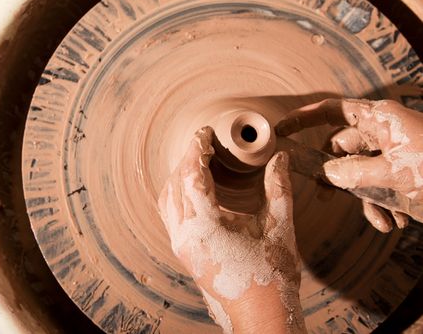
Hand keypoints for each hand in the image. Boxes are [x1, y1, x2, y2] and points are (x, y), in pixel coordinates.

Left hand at [158, 127, 304, 333]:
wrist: (261, 314)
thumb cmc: (272, 276)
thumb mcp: (280, 228)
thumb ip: (279, 188)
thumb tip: (279, 157)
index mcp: (206, 225)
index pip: (191, 174)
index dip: (197, 148)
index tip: (205, 133)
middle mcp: (186, 235)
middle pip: (176, 183)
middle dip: (188, 159)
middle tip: (204, 143)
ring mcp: (181, 245)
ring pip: (168, 199)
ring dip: (179, 176)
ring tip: (197, 162)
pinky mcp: (183, 252)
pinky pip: (170, 215)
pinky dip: (178, 194)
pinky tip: (194, 189)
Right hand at [276, 98, 422, 231]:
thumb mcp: (393, 174)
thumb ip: (351, 173)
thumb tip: (326, 175)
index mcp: (380, 119)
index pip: (332, 111)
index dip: (304, 118)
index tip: (281, 129)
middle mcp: (384, 131)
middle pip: (343, 148)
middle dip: (340, 177)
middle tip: (328, 195)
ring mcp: (394, 151)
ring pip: (361, 172)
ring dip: (366, 198)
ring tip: (383, 220)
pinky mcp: (403, 169)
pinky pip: (380, 183)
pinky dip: (382, 203)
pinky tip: (392, 222)